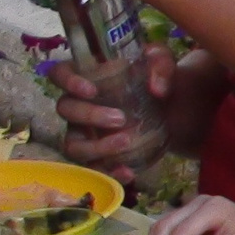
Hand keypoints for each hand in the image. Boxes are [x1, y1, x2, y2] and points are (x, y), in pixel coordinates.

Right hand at [55, 44, 178, 180]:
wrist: (175, 108)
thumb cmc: (157, 79)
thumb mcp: (163, 62)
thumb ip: (161, 64)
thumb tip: (157, 88)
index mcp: (87, 76)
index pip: (59, 73)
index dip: (67, 80)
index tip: (90, 90)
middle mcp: (79, 105)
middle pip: (65, 109)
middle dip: (90, 115)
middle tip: (121, 118)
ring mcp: (85, 132)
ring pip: (72, 144)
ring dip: (96, 146)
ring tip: (126, 142)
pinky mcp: (99, 154)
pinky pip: (92, 167)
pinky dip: (108, 171)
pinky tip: (128, 172)